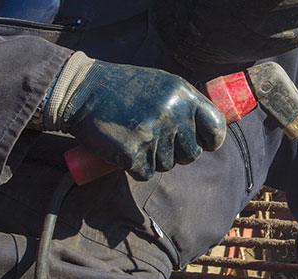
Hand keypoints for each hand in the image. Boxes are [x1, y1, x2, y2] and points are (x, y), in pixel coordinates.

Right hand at [58, 60, 225, 179]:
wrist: (81, 91)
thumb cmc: (124, 89)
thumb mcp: (162, 85)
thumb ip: (185, 104)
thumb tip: (211, 131)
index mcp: (183, 95)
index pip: (216, 126)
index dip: (211, 140)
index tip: (203, 144)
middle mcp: (172, 114)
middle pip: (192, 154)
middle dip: (178, 154)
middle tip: (157, 141)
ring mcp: (153, 134)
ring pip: (168, 165)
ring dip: (154, 160)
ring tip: (137, 138)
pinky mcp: (133, 152)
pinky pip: (146, 173)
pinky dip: (136, 168)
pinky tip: (125, 150)